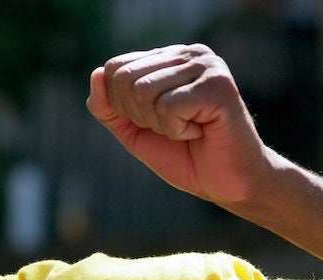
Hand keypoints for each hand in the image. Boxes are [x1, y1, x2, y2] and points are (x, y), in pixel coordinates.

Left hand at [87, 44, 271, 205]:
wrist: (226, 182)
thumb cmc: (184, 155)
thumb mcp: (134, 131)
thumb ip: (109, 107)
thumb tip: (95, 75)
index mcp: (168, 58)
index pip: (114, 68)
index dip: (120, 106)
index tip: (152, 122)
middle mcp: (188, 53)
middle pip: (125, 79)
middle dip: (139, 116)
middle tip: (173, 127)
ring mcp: (206, 65)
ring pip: (144, 92)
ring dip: (160, 125)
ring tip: (189, 128)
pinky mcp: (218, 85)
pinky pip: (167, 106)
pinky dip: (177, 130)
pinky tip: (200, 131)